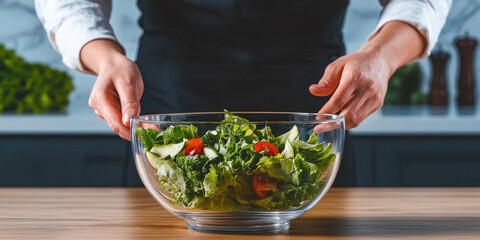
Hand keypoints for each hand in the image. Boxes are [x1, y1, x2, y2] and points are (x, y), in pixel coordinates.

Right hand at [81, 39, 143, 139]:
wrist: (113, 64)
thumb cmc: (120, 69)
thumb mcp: (128, 82)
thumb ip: (129, 102)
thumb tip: (128, 121)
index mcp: (100, 99)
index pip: (115, 123)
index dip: (131, 131)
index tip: (149, 133)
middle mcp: (98, 107)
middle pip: (118, 125)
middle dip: (136, 130)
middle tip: (155, 130)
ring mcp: (103, 110)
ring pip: (121, 125)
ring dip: (135, 126)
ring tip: (151, 125)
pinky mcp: (109, 111)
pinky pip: (122, 120)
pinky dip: (133, 121)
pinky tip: (142, 120)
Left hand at [309, 21, 425, 129]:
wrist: (379, 60)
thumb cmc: (356, 63)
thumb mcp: (337, 66)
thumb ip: (325, 81)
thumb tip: (313, 91)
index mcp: (355, 77)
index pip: (339, 100)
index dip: (327, 112)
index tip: (318, 118)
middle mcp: (367, 89)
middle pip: (349, 113)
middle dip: (332, 123)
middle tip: (320, 128)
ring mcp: (374, 97)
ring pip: (356, 119)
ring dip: (341, 125)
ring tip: (329, 125)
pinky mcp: (378, 103)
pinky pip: (361, 118)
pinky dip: (349, 121)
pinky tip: (341, 119)